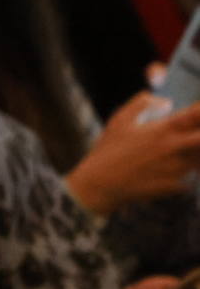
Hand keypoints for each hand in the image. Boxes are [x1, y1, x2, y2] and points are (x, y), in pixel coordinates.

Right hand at [64, 92, 199, 215]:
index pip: (197, 115)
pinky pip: (190, 181)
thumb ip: (142, 104)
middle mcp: (174, 148)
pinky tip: (172, 174)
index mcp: (162, 129)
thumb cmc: (107, 150)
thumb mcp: (119, 120)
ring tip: (181, 152)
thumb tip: (166, 102)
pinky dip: (186, 177)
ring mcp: (176, 168)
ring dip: (196, 154)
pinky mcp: (174, 186)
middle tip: (192, 135)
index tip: (198, 113)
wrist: (99, 184)